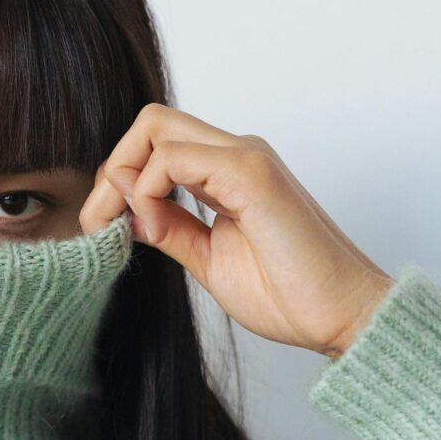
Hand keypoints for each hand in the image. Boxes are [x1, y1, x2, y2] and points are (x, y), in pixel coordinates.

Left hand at [78, 105, 392, 357]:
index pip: (156, 142)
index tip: (103, 227)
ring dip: (123, 179)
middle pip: (151, 122)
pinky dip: (148, 190)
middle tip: (98, 224)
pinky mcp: (251, 175)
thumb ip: (169, 229)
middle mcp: (237, 154)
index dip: (118, 178)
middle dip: (111, 168)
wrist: (342, 317)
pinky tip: (154, 227)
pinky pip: (175, 157)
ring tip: (123, 230)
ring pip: (156, 128)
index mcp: (228, 172)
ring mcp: (246, 158)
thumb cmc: (290, 294)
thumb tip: (125, 209)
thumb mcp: (207, 260)